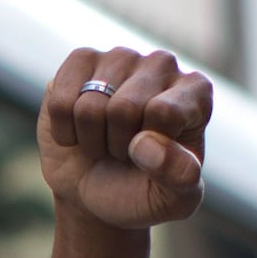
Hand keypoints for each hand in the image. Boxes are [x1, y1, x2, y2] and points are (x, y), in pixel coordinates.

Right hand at [37, 44, 210, 229]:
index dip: (148, 149)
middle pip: (123, 108)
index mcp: (196, 92)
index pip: (163, 112)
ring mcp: (121, 57)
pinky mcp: (81, 59)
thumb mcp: (173, 200)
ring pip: (90, 105)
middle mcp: (162, 65)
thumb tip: (146, 144)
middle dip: (117, 145)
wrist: (97, 192)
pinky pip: (60, 101)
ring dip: (91, 139)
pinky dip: (64, 130)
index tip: (153, 158)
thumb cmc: (142, 191)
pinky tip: (78, 130)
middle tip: (125, 153)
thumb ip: (178, 176)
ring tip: (104, 141)